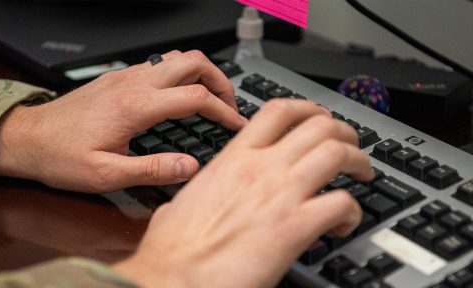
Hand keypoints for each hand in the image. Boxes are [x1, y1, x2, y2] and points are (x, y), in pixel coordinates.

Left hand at [0, 50, 246, 191]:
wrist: (27, 138)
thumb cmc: (60, 157)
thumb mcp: (107, 175)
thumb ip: (153, 170)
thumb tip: (190, 167)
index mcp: (136, 106)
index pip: (196, 97)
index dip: (224, 111)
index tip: (237, 125)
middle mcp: (134, 84)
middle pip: (193, 62)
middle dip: (220, 80)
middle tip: (229, 105)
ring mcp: (126, 77)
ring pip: (177, 58)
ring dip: (201, 73)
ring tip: (211, 98)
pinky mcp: (118, 79)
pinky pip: (159, 65)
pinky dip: (181, 75)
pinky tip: (179, 97)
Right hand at [113, 100, 373, 287]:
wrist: (174, 277)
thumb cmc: (173, 247)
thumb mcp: (181, 201)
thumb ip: (199, 191)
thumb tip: (198, 194)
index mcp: (233, 158)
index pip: (278, 112)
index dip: (308, 110)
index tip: (319, 120)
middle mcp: (261, 168)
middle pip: (319, 126)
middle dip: (343, 132)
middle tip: (349, 147)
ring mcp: (281, 194)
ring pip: (338, 153)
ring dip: (358, 161)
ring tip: (361, 175)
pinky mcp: (296, 227)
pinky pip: (342, 203)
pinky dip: (352, 211)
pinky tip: (345, 224)